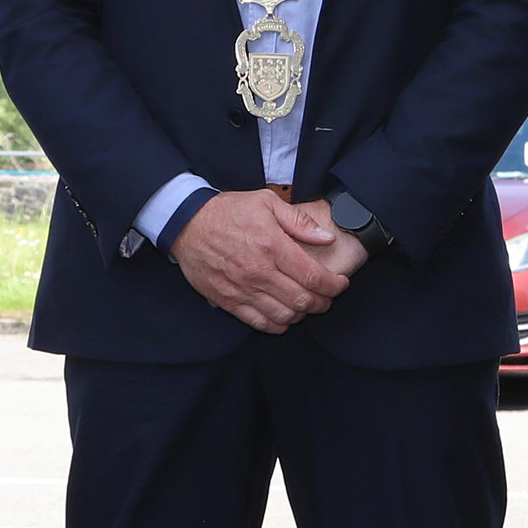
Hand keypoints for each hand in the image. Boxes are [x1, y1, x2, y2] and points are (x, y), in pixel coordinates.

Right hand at [171, 188, 356, 334]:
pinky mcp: (228, 301)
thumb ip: (299, 222)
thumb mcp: (266, 202)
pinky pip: (259, 323)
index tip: (341, 284)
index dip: (334, 285)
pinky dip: (278, 324)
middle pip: (302, 300)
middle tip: (328, 297)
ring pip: (284, 316)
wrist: (186, 224)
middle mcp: (258, 271)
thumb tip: (327, 238)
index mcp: (272, 245)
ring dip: (302, 314)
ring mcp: (242, 289)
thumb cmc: (228, 211)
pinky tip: (284, 316)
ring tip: (307, 305)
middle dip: (323, 302)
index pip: (313, 276)